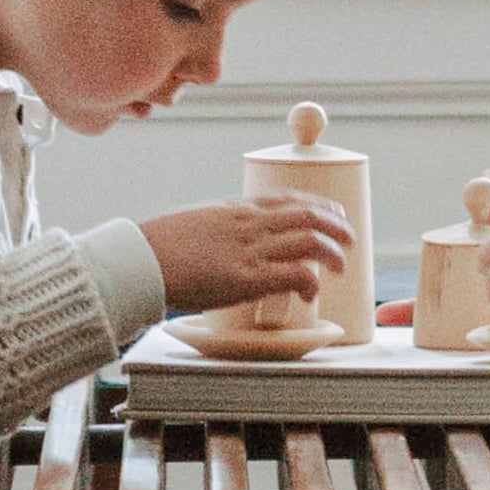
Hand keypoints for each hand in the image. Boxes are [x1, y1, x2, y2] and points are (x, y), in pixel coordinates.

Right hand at [148, 197, 352, 315]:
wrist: (140, 261)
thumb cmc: (160, 246)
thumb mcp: (197, 223)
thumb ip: (223, 228)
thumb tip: (234, 239)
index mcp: (236, 209)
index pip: (289, 198)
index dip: (319, 204)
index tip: (334, 212)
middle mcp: (248, 224)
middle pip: (308, 214)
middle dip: (336, 225)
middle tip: (349, 239)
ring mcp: (249, 250)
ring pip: (309, 240)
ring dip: (333, 252)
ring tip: (341, 266)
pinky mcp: (246, 279)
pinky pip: (294, 274)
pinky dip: (311, 282)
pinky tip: (312, 292)